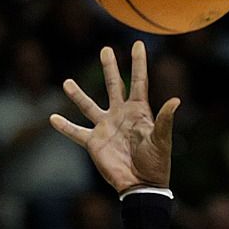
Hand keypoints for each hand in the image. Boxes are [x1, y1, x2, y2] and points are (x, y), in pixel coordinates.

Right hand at [50, 43, 177, 194]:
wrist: (141, 185)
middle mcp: (120, 114)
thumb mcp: (161, 140)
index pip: (138, 81)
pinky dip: (64, 126)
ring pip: (89, 105)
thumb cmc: (156, 163)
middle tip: (105, 50)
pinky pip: (76, 132)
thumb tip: (176, 100)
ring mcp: (106, 127)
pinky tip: (52, 118)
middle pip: (113, 85)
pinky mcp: (94, 142)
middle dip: (110, 67)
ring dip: (77, 94)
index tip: (137, 44)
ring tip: (67, 82)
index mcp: (139, 111)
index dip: (138, 62)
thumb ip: (164, 120)